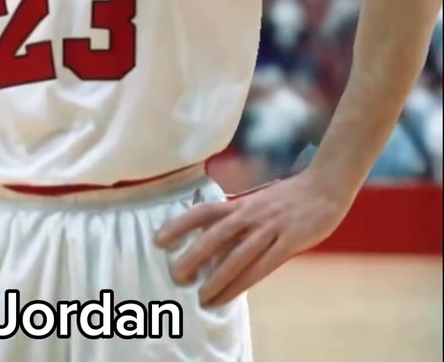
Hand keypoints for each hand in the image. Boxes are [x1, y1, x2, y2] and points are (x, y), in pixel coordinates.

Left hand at [154, 173, 349, 307]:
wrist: (324, 186)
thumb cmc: (289, 197)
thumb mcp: (258, 201)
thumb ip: (238, 217)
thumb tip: (214, 237)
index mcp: (241, 203)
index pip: (204, 211)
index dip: (180, 224)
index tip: (159, 238)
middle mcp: (250, 214)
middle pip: (216, 234)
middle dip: (194, 255)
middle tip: (176, 274)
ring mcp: (269, 228)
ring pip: (237, 255)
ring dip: (217, 277)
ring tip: (201, 296)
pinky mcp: (288, 242)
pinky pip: (261, 267)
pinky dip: (242, 283)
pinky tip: (230, 296)